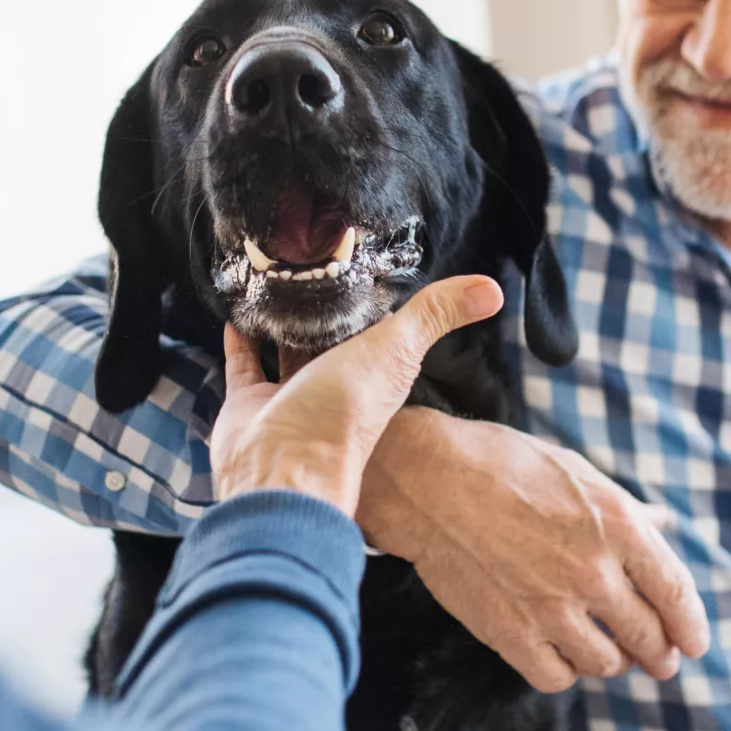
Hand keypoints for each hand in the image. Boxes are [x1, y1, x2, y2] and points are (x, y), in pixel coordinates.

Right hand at [208, 276, 502, 517]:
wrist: (281, 469)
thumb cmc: (341, 417)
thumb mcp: (394, 351)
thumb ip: (435, 316)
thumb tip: (491, 290)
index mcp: (374, 372)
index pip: (379, 328)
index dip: (375, 299)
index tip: (368, 261)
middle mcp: (333, 383)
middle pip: (331, 337)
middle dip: (326, 307)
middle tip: (314, 261)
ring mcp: (289, 393)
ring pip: (288, 347)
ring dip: (285, 319)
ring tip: (278, 279)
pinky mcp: (251, 401)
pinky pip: (246, 362)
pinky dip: (242, 338)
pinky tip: (239, 312)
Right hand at [355, 412, 707, 690]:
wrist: (428, 481)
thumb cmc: (504, 466)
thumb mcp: (578, 473)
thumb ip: (626, 509)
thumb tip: (665, 522)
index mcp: (620, 527)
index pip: (677, 595)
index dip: (692, 628)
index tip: (694, 645)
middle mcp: (593, 572)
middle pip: (648, 638)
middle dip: (659, 654)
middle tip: (658, 660)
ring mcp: (551, 607)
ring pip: (606, 664)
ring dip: (612, 661)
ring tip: (605, 651)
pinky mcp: (510, 633)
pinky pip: (556, 677)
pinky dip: (564, 671)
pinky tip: (559, 653)